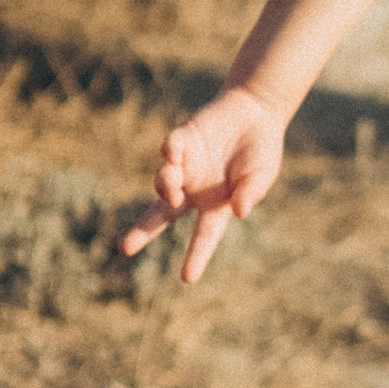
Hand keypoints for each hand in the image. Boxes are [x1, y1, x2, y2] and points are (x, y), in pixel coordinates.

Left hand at [121, 85, 286, 284]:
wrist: (255, 110)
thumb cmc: (262, 148)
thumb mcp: (263, 174)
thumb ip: (252, 192)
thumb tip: (240, 212)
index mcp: (216, 205)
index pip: (204, 236)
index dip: (196, 256)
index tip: (188, 278)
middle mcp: (195, 190)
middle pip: (163, 214)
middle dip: (143, 231)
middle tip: (125, 248)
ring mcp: (186, 166)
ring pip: (163, 182)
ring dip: (164, 185)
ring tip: (172, 184)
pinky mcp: (181, 141)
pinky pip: (169, 150)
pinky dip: (169, 153)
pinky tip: (175, 152)